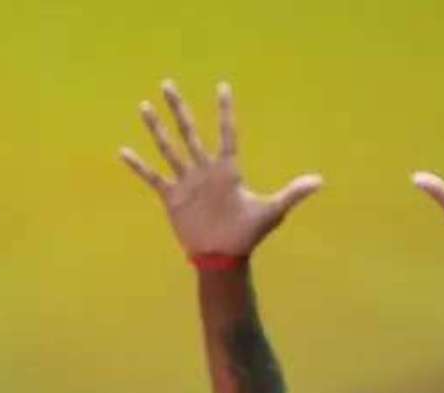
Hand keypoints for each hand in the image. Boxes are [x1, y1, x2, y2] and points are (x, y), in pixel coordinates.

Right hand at [121, 81, 322, 257]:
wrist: (222, 257)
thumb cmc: (247, 235)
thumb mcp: (271, 212)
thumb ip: (292, 194)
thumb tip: (319, 181)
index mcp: (227, 170)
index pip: (227, 133)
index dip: (226, 111)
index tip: (222, 87)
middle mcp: (204, 170)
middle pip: (190, 132)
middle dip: (179, 108)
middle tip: (168, 83)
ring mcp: (187, 182)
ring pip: (168, 148)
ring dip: (156, 128)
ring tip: (143, 106)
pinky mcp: (172, 198)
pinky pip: (152, 178)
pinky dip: (139, 166)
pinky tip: (124, 151)